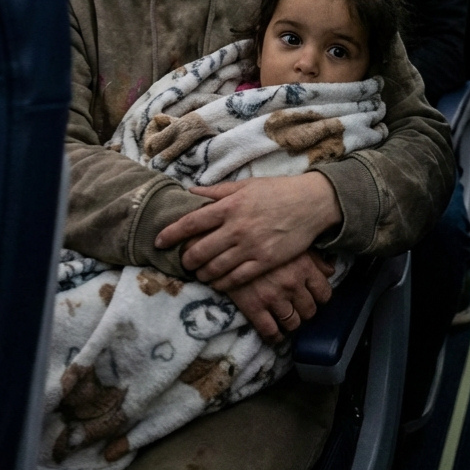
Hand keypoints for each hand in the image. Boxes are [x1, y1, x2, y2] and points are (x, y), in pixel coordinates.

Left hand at [154, 173, 342, 285]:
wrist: (310, 203)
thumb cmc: (277, 191)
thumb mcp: (246, 185)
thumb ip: (217, 191)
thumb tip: (191, 191)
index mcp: (229, 206)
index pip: (191, 223)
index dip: (171, 234)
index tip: (159, 241)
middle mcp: (236, 228)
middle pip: (199, 251)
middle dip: (186, 260)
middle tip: (184, 262)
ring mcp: (251, 247)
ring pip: (215, 268)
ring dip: (202, 274)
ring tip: (199, 274)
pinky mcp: (264, 261)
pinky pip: (236, 279)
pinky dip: (222, 284)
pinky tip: (217, 283)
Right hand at [224, 251, 333, 342]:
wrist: (224, 241)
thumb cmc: (260, 238)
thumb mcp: (291, 241)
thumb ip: (314, 258)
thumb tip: (330, 271)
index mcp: (303, 266)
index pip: (324, 293)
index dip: (320, 297)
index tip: (314, 297)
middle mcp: (291, 284)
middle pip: (310, 311)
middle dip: (305, 310)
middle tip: (298, 307)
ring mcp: (273, 297)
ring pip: (293, 323)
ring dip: (291, 322)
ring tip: (286, 317)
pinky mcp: (254, 308)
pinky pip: (271, 332)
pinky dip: (275, 336)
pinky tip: (275, 332)